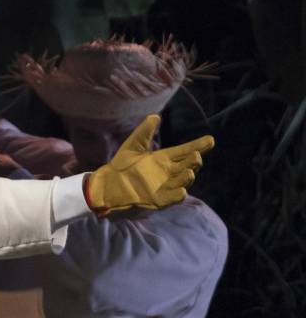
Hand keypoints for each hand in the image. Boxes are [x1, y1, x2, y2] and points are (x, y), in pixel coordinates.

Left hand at [87, 115, 213, 214]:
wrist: (106, 186)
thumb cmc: (120, 166)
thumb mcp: (132, 147)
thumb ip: (144, 133)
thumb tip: (155, 116)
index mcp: (163, 159)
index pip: (184, 151)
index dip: (197, 146)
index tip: (210, 140)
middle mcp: (167, 173)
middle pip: (186, 166)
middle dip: (193, 161)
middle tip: (196, 155)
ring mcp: (164, 187)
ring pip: (182, 182)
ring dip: (187, 178)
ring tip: (190, 171)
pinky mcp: (157, 201)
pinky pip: (171, 199)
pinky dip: (177, 195)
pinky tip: (183, 191)